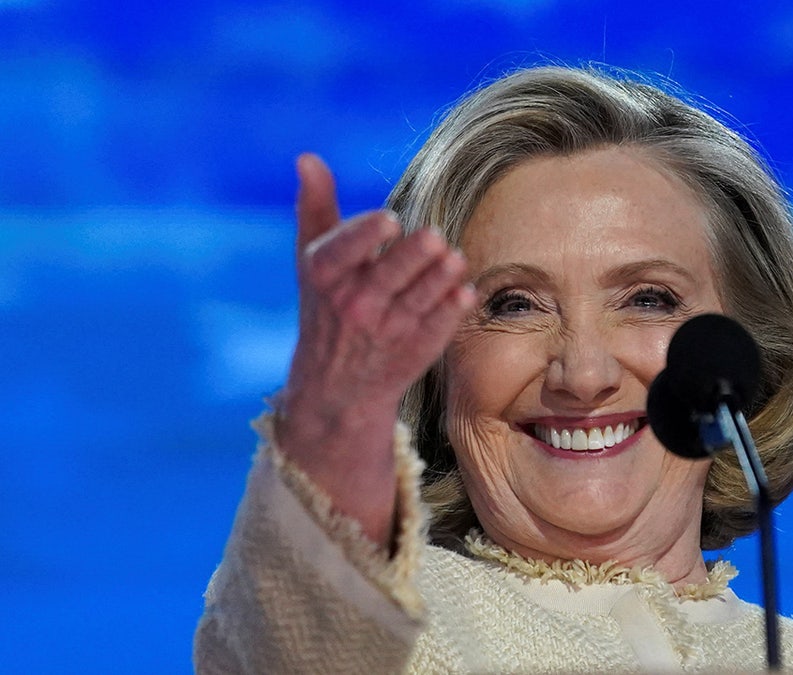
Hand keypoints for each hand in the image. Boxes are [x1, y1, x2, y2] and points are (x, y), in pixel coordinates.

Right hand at [274, 154, 474, 543]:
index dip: (368, 234)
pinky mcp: (417, 349)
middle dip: (416, 254)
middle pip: (390, 274)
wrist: (337, 388)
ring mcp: (388, 330)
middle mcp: (354, 305)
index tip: (390, 220)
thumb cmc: (326, 307)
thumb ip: (315, 207)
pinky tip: (464, 289)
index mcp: (325, 275)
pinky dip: (454, 307)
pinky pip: (441, 324)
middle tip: (434, 238)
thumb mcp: (312, 259)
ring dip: (442, 275)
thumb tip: (308, 158)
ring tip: (454, 258)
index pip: (344, 251)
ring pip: (421, 297)